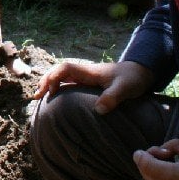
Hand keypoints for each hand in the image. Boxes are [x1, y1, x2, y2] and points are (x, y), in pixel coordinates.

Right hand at [34, 60, 153, 113]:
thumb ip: (112, 98)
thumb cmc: (133, 79)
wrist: (141, 72)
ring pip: (62, 77)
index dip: (53, 77)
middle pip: (58, 71)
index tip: (50, 91)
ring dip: (50, 84)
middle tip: (37, 96)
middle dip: (46, 81)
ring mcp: (86, 78)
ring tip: (40, 97)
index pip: (64, 69)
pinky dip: (58, 88)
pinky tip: (55, 98)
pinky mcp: (89, 84)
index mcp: (89, 72)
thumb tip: (98, 110)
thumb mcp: (125, 89)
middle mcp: (84, 73)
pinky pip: (68, 83)